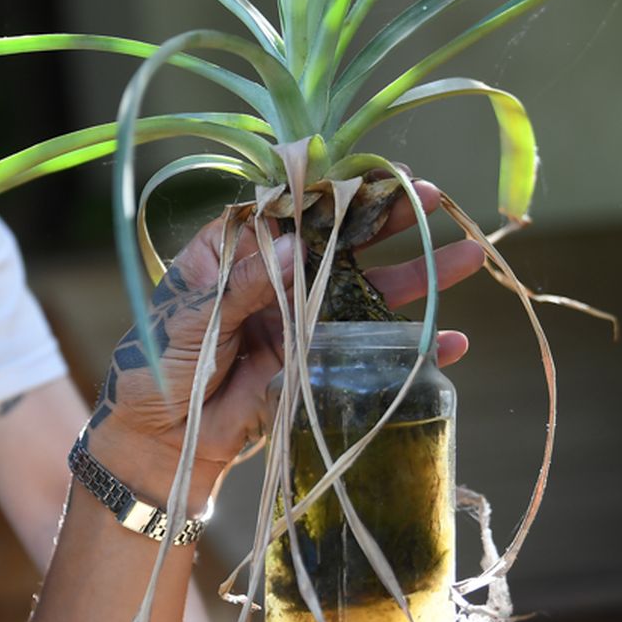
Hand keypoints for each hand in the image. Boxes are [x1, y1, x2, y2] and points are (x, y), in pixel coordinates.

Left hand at [86, 181, 482, 503]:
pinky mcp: (313, 365)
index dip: (331, 193)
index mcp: (229, 253)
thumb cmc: (154, 370)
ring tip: (468, 256)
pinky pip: (366, 350)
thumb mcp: (193, 319)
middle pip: (336, 242)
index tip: (374, 177)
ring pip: (362, 290)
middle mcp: (269, 279)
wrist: (155, 443)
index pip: (287, 210)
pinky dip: (408, 348)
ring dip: (415, 276)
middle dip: (386, 221)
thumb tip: (300, 242)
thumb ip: (245, 284)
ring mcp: (295, 321)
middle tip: (434, 199)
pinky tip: (451, 341)